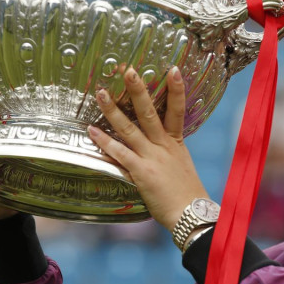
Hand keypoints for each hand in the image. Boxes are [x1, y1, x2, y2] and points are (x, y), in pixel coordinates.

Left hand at [86, 66, 208, 231]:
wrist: (191, 214)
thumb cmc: (187, 193)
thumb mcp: (182, 164)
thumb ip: (170, 150)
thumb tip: (160, 141)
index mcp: (176, 143)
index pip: (178, 110)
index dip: (176, 89)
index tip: (173, 69)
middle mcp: (164, 146)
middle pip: (150, 112)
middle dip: (138, 90)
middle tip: (128, 71)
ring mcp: (152, 158)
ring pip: (130, 129)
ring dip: (113, 111)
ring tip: (101, 93)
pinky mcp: (141, 173)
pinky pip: (120, 154)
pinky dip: (105, 142)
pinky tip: (92, 131)